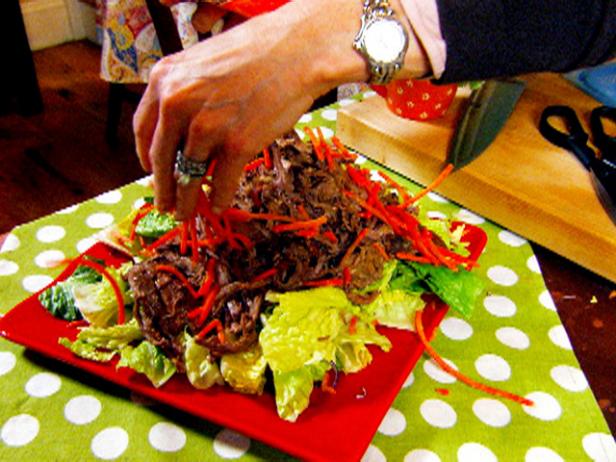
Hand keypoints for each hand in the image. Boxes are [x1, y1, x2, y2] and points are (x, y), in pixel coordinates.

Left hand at [133, 0, 421, 219]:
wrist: (298, 50)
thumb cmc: (257, 52)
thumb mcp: (204, 64)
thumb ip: (186, 94)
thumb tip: (182, 134)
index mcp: (164, 79)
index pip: (143, 130)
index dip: (146, 158)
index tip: (152, 172)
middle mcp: (178, 104)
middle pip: (161, 159)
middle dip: (163, 187)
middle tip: (165, 204)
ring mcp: (207, 126)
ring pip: (187, 176)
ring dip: (187, 200)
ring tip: (187, 212)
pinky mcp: (237, 145)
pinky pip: (220, 182)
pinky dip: (219, 197)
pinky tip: (219, 205)